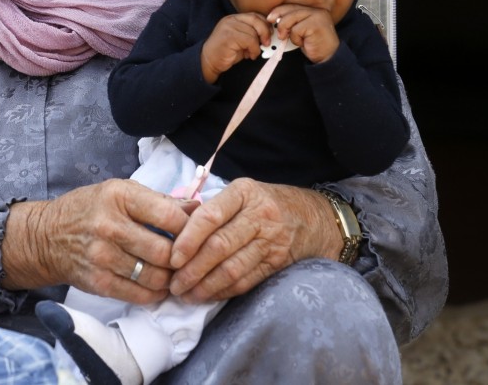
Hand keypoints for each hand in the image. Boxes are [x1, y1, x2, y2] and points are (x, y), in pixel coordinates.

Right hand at [2, 179, 196, 303]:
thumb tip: (197, 209)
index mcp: (118, 196)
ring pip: (155, 276)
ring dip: (171, 278)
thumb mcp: (120, 192)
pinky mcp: (98, 282)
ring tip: (174, 273)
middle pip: (164, 251)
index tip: (195, 234)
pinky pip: (140, 295)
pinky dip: (156, 293)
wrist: (47, 237)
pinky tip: (158, 285)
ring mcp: (102, 257)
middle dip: (182, 258)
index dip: (190, 228)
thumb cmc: (90, 209)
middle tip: (187, 259)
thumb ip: (159, 200)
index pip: (168, 215)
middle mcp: (109, 226)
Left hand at [167, 178, 341, 302]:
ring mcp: (272, 241)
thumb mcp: (242, 193)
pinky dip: (224, 291)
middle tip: (174, 284)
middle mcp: (259, 215)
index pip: (210, 216)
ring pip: (232, 268)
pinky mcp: (278, 263)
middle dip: (192, 269)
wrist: (315, 218)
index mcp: (244, 192)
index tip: (172, 258)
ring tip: (186, 295)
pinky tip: (208, 295)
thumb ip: (213, 208)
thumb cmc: (266, 203)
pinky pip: (246, 281)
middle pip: (219, 246)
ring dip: (206, 286)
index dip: (188, 239)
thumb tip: (174, 231)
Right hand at [200, 12, 272, 82]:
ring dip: (258, 45)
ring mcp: (229, 26)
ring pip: (253, 32)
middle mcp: (231, 19)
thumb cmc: (226, 52)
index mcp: (234, 18)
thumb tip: (270, 34)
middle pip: (256, 20)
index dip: (265, 24)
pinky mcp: (229, 36)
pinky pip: (250, 41)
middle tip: (267, 43)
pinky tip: (250, 56)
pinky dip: (254, 50)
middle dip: (265, 32)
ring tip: (253, 53)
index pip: (255, 15)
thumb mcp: (241, 40)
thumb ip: (252, 33)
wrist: (209, 61)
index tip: (270, 35)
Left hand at [267, 4, 339, 63]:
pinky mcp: (315, 24)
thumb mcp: (300, 30)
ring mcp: (317, 16)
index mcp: (312, 9)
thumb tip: (273, 18)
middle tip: (280, 35)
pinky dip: (296, 39)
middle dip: (280, 23)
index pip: (291, 6)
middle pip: (289, 10)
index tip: (270, 18)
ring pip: (290, 20)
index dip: (278, 11)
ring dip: (289, 33)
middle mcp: (316, 10)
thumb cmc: (312, 44)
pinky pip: (295, 30)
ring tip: (297, 40)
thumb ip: (291, 22)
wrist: (328, 57)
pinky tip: (304, 43)